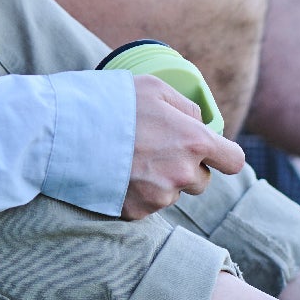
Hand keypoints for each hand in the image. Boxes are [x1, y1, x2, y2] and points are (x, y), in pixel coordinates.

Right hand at [123, 75, 245, 219]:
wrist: (66, 132)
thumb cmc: (112, 102)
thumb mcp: (154, 87)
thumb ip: (186, 107)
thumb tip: (200, 122)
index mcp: (193, 141)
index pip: (233, 161)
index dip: (223, 155)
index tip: (211, 151)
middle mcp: (182, 174)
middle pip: (201, 181)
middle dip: (187, 168)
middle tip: (158, 150)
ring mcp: (159, 196)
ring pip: (172, 192)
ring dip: (160, 181)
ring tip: (131, 159)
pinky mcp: (136, 212)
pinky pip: (147, 205)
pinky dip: (137, 193)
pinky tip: (118, 173)